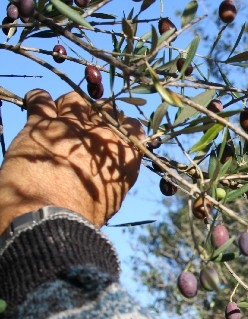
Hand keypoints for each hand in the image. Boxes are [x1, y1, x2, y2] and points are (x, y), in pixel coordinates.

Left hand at [0, 89, 143, 232]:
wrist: (51, 215)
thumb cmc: (86, 214)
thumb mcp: (114, 195)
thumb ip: (118, 173)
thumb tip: (115, 168)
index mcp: (124, 151)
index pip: (132, 126)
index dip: (124, 126)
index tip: (116, 131)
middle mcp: (101, 132)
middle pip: (105, 108)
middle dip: (100, 112)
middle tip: (90, 121)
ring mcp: (71, 124)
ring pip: (75, 99)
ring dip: (72, 104)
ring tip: (64, 111)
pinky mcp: (40, 124)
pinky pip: (39, 100)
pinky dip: (38, 98)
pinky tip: (37, 100)